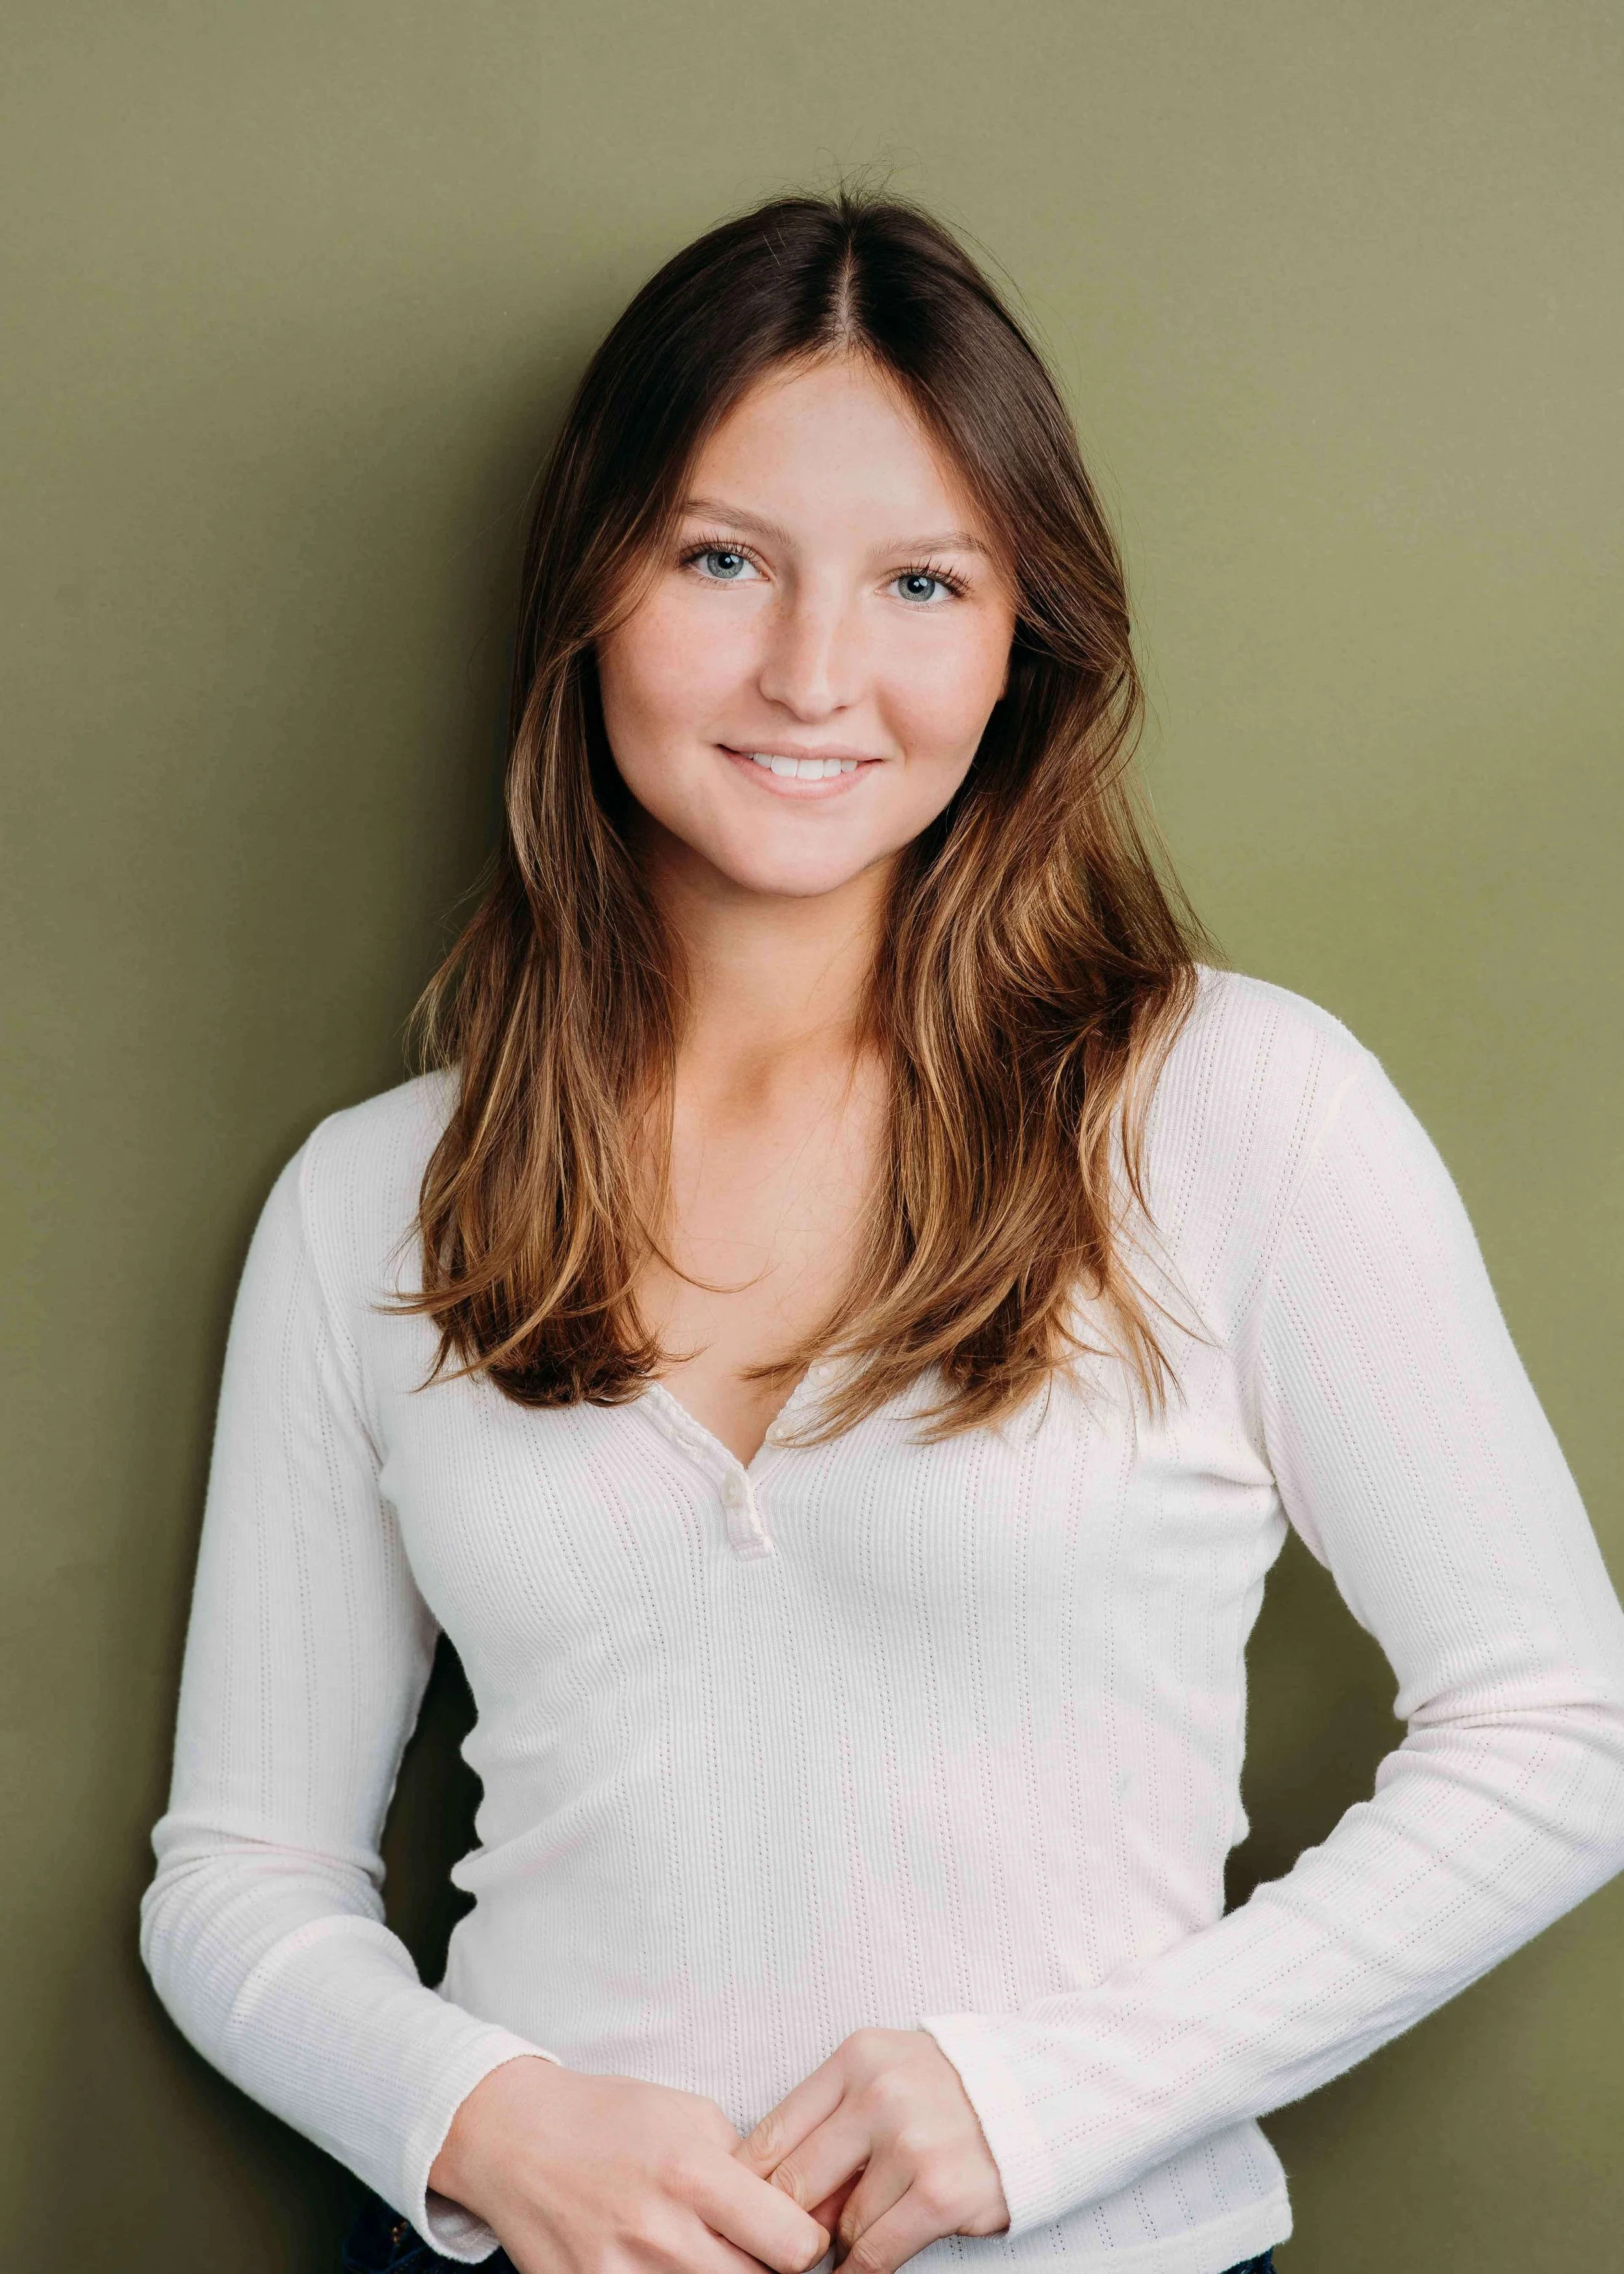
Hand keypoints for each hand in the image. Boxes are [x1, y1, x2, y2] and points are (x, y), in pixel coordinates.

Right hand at [429, 2056, 831, 2273]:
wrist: (515, 2139)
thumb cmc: (608, 2118)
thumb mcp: (690, 2114)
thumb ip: (744, 2164)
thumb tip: (792, 2208)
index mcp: (692, 2173)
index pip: (794, 2246)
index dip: (807, 2244)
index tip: (797, 2233)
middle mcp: (661, 2233)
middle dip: (767, 2269)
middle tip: (755, 2247)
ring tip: (707, 2252)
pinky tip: (668, 2264)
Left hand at [732, 2029, 1009, 2273]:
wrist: (1039, 2096)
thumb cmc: (946, 2092)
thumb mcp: (882, 2074)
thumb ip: (830, 2120)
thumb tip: (769, 2193)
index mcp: (856, 2058)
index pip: (773, 2133)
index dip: (751, 2186)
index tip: (746, 2214)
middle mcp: (880, 2094)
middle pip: (795, 2183)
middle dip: (786, 2224)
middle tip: (785, 2245)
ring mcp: (913, 2143)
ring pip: (839, 2224)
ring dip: (838, 2244)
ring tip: (845, 2241)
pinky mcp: (942, 2193)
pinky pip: (876, 2253)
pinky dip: (862, 2271)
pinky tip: (858, 2270)